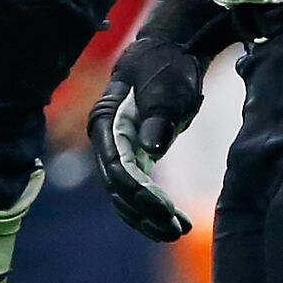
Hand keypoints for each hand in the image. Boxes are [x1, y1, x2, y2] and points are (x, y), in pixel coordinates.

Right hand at [87, 0, 227, 241]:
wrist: (170, 50)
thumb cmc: (167, 65)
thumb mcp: (168, 87)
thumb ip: (159, 115)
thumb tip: (150, 149)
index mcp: (105, 121)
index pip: (116, 167)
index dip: (138, 193)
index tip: (165, 210)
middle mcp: (105, 139)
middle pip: (117, 187)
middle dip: (145, 212)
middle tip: (176, 229)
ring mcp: (117, 148)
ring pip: (124, 194)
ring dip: (147, 217)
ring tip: (177, 232)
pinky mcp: (133, 154)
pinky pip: (135, 188)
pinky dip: (151, 207)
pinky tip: (172, 222)